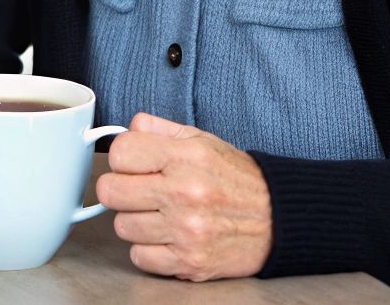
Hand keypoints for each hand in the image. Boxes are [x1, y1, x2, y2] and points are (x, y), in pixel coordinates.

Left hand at [95, 113, 272, 280]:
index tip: (134, 165)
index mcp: (185, 158)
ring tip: (159, 215)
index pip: (119, 153)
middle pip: (110, 192)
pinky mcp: (190, 262)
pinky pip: (139, 257)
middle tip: (140, 192)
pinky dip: (148, 250)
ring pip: (122, 226)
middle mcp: (184, 193)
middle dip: (121, 190)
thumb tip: (127, 128)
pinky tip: (166, 238)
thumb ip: (160, 130)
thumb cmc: (237, 180)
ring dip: (136, 222)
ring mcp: (186, 230)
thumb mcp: (202, 141)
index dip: (123, 159)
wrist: (279, 220)